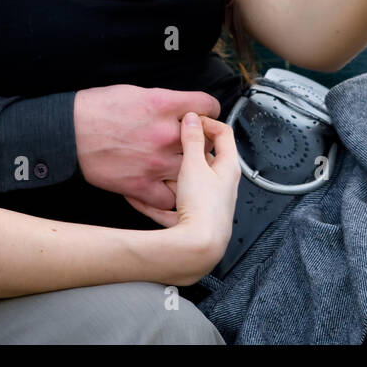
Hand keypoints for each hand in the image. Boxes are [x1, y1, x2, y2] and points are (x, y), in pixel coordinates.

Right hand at [72, 85, 220, 208]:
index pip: (208, 106)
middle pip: (205, 141)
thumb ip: (166, 102)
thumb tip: (184, 109)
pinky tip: (165, 188)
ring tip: (182, 168)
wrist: (68, 132)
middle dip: (201, 142)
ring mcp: (155, 162)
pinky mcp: (140, 185)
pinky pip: (169, 198)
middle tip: (193, 143)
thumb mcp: (136, 92)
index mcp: (164, 105)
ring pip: (192, 171)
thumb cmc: (96, 109)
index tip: (205, 116)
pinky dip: (169, 195)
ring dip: (190, 170)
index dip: (208, 111)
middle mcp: (164, 134)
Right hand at [124, 113, 240, 282]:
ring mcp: (206, 202)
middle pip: (202, 160)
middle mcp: (221, 184)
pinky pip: (172, 205)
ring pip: (185, 182)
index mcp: (228, 167)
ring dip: (168, 177)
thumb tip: (193, 119)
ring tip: (150, 171)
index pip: (224, 134)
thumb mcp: (194, 165)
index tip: (189, 119)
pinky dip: (158, 200)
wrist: (199, 247)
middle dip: (182, 151)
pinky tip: (139, 198)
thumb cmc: (203, 207)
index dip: (207, 121)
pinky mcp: (191, 219)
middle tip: (167, 143)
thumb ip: (192, 140)